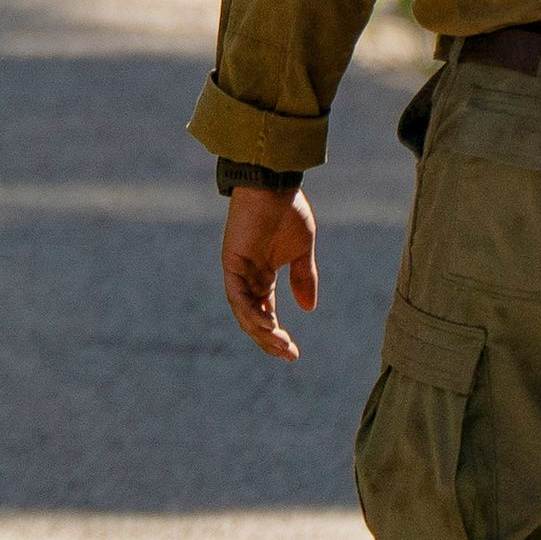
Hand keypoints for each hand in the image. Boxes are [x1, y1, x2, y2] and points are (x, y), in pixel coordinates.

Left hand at [222, 185, 319, 361]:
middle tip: (289, 355)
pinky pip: (237, 295)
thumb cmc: (288, 210)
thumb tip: (309, 308)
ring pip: (244, 312)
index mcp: (263, 276)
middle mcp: (248, 278)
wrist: (275, 184)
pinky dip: (250, 312)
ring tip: (280, 344)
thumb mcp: (302, 250)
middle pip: (254, 318)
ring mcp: (238, 271)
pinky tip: (267, 324)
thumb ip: (303, 277)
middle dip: (270, 340)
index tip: (294, 353)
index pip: (266, 313)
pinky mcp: (231, 262)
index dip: (278, 334)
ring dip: (261, 331)